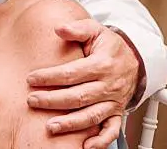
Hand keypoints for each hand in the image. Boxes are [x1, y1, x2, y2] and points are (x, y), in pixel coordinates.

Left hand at [26, 19, 138, 148]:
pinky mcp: (117, 113)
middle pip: (79, 96)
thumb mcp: (96, 30)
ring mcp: (113, 101)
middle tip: (32, 101)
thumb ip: (77, 29)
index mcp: (102, 63)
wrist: (135, 59)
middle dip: (53, 100)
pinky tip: (86, 146)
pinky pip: (111, 130)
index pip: (73, 73)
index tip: (31, 79)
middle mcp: (109, 84)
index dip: (50, 76)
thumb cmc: (109, 46)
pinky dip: (101, 141)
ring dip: (71, 124)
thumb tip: (59, 28)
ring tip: (50, 127)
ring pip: (92, 116)